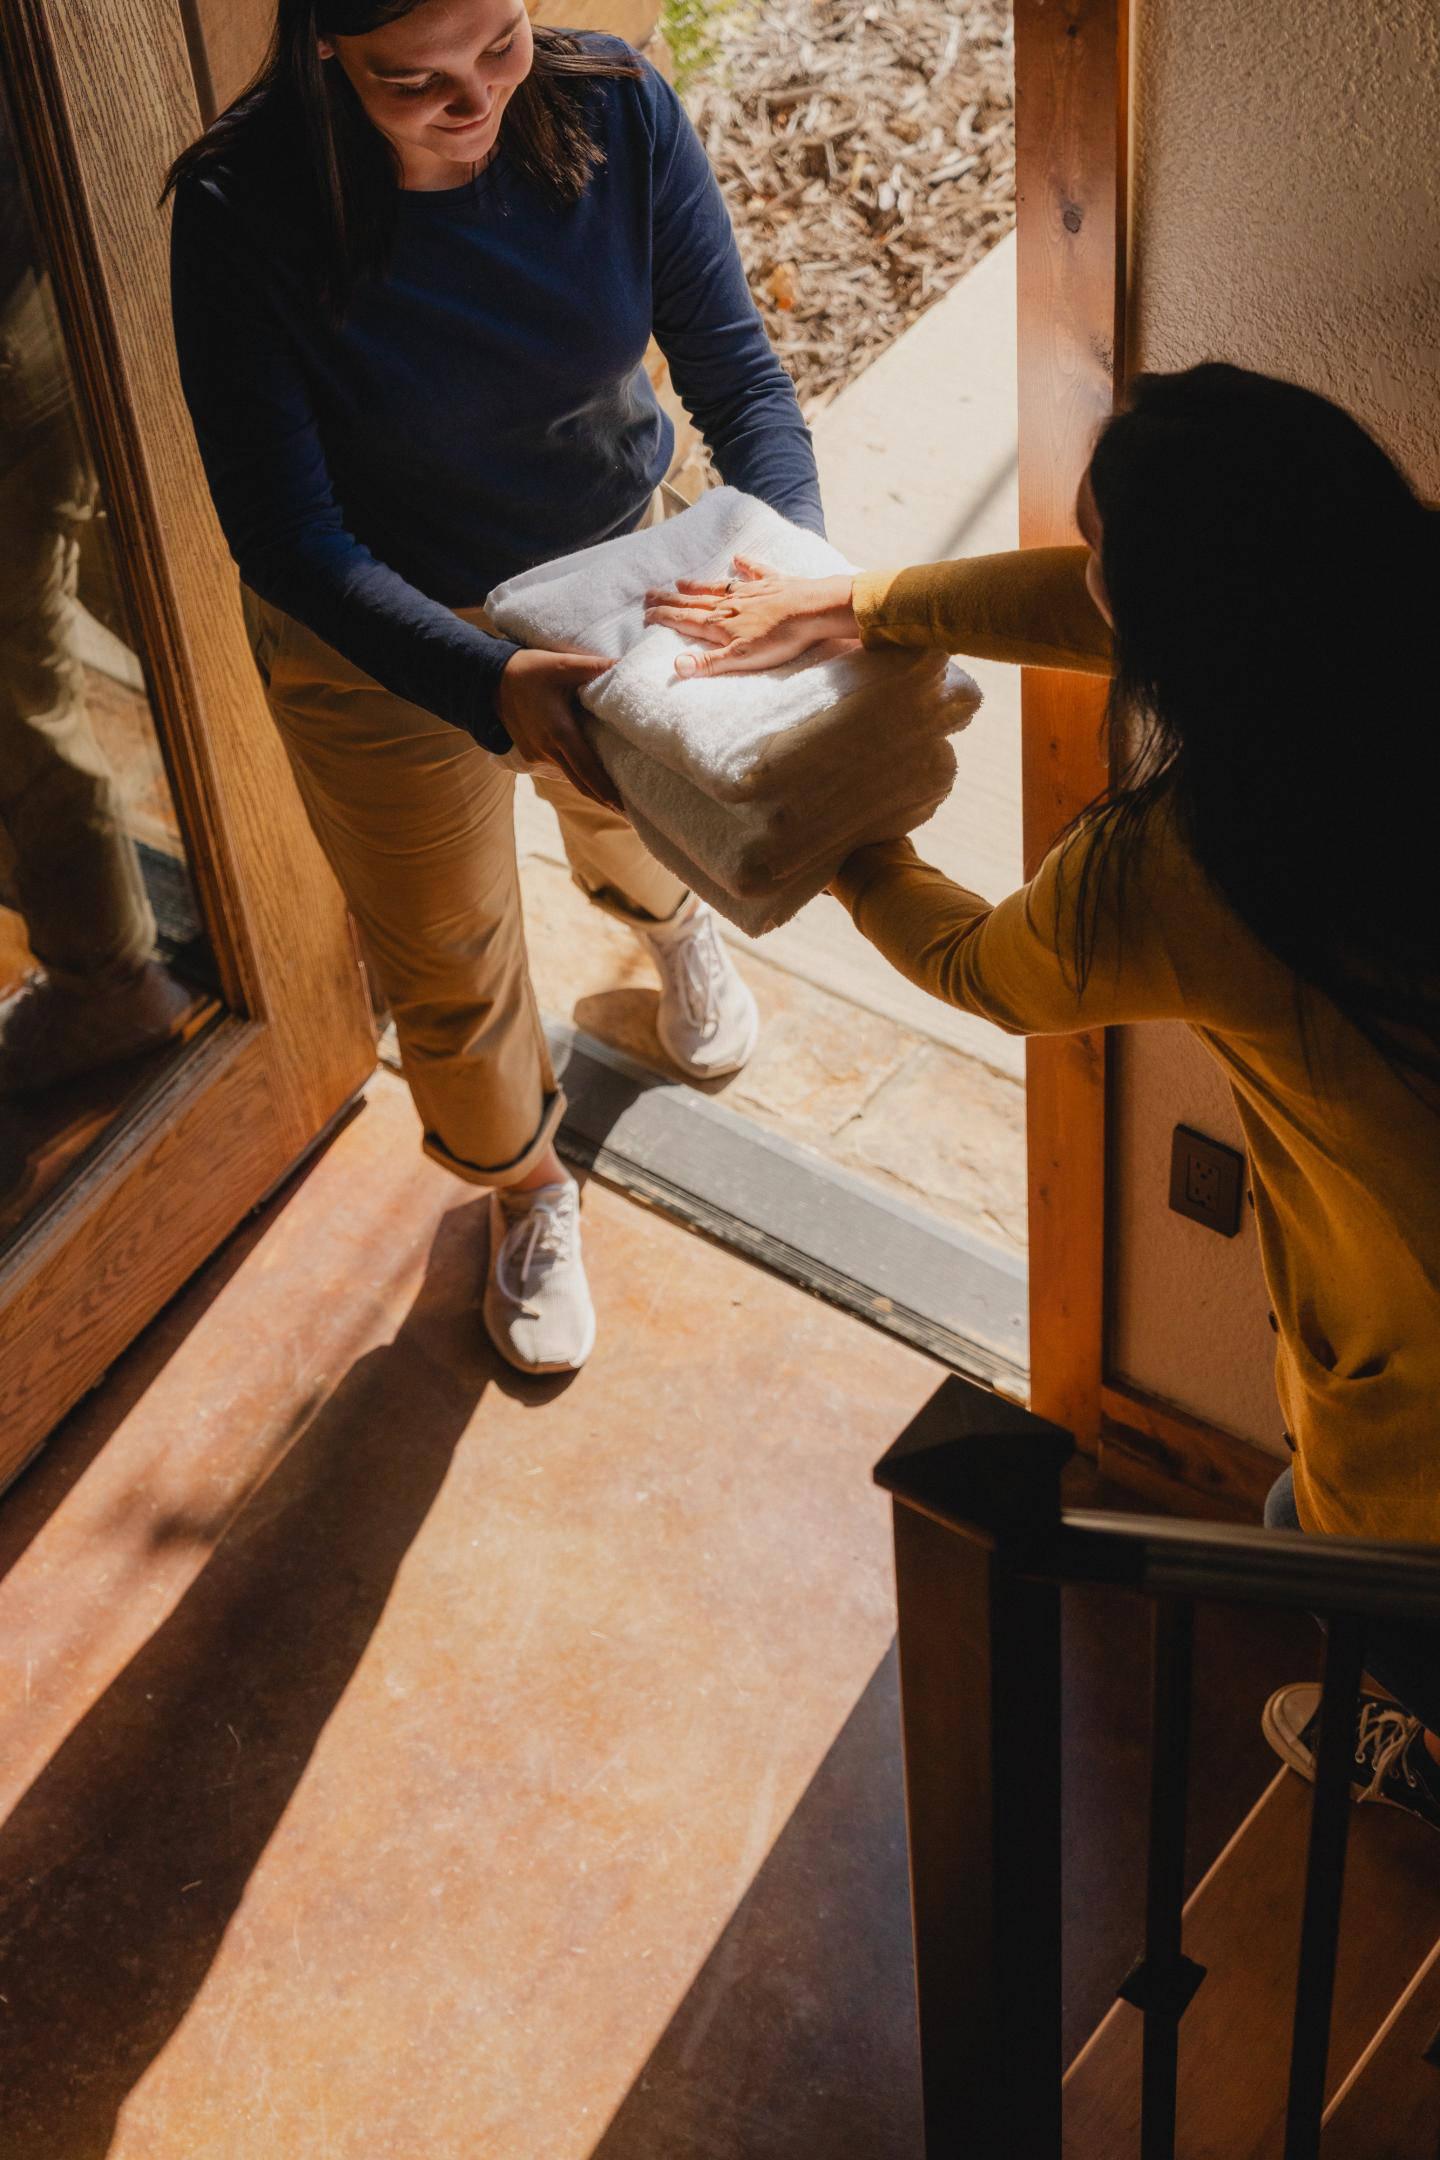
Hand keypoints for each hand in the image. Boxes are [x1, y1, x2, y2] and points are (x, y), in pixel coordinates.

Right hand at [497, 647, 620, 808]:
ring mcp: (536, 755)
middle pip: (581, 783)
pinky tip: (589, 775)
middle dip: (604, 799)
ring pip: (569, 776)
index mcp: (559, 733)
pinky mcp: (529, 754)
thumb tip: (624, 664)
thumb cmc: (528, 670)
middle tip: (628, 812)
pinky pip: (557, 767)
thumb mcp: (562, 664)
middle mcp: (547, 750)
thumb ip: (593, 667)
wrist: (489, 679)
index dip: (606, 790)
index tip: (625, 807)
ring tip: (613, 795)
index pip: (588, 770)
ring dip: (590, 786)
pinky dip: (574, 772)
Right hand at [643, 555, 857, 677]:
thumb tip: (676, 667)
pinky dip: (745, 564)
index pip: (685, 621)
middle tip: (650, 594)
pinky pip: (755, 571)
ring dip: (698, 585)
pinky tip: (737, 558)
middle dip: (671, 600)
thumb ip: (708, 663)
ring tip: (680, 581)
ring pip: (717, 588)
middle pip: (695, 602)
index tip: (646, 614)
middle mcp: (730, 605)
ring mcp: (751, 592)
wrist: (812, 612)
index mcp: (721, 625)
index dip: (664, 617)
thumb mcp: (741, 659)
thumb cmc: (779, 639)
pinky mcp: (773, 583)